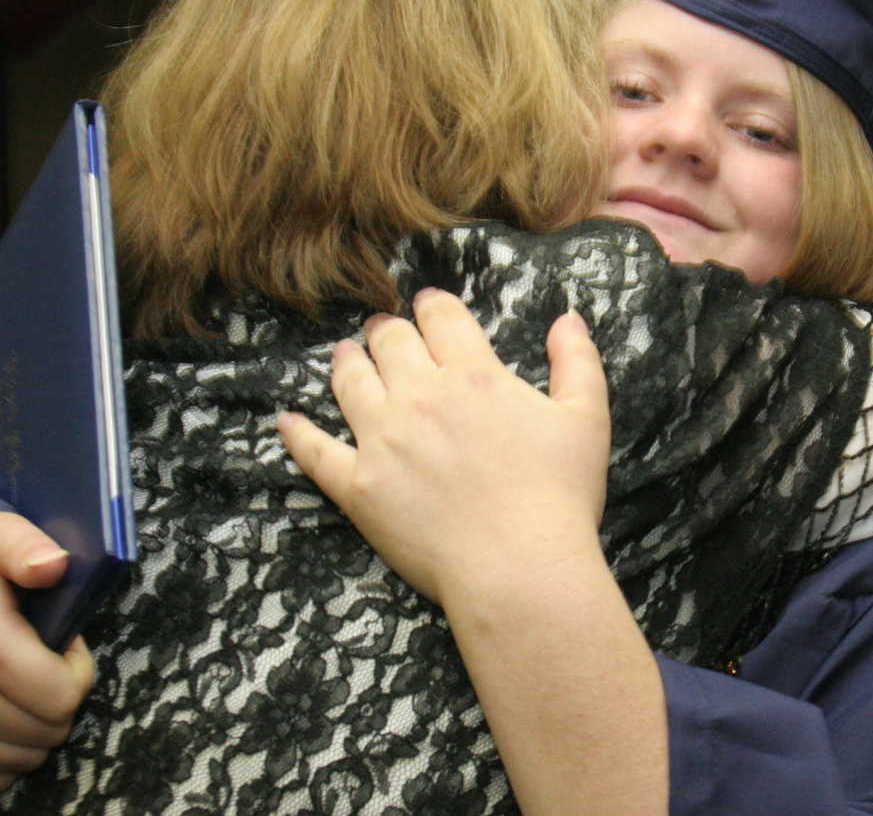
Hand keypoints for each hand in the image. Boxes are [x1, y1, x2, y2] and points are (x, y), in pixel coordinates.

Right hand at [0, 512, 94, 787]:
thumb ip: (30, 547)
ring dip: (39, 728)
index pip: (62, 695)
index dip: (79, 671)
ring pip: (22, 757)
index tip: (65, 646)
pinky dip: (8, 754)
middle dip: (63, 699)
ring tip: (30, 688)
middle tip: (49, 667)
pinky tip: (9, 718)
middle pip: (48, 730)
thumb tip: (55, 566)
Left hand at [279, 289, 611, 606]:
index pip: (441, 318)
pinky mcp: (356, 485)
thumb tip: (568, 318)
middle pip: (389, 342)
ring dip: (346, 362)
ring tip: (344, 355)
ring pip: (349, 382)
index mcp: (473, 374)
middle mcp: (419, 395)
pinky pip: (314, 451)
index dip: (433, 305)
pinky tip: (286, 420)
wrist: (519, 567)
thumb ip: (576, 361)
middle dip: (386, 329)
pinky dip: (297, 433)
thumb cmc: (559, 495)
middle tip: (383, 330)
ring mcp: (381, 440)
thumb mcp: (586, 418)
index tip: (428, 304)